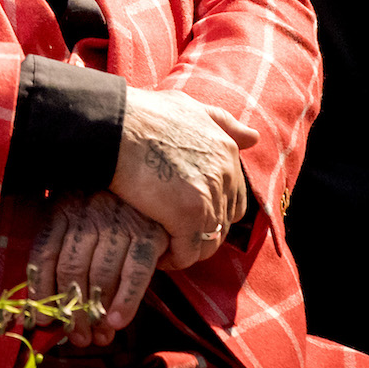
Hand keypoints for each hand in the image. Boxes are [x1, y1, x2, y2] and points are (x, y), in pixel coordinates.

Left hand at [28, 190, 168, 345]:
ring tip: (98, 337)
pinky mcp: (150, 231)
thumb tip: (46, 302)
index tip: (41, 320)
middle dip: (72, 310)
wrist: (156, 178)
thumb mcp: (78, 213)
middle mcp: (87, 213)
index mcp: (63, 208)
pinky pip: (136, 271)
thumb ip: (63, 247)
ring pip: (101, 274)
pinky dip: (127, 299)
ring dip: (97, 312)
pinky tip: (119, 322)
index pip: (43, 252)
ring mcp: (119, 222)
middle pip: (71, 269)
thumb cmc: (109, 205)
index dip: (39, 291)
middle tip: (76, 337)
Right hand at [109, 86, 257, 269]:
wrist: (114, 126)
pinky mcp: (188, 218)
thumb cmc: (143, 115)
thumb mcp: (189, 107)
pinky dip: (174, 260)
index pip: (233, 198)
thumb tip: (254, 138)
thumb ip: (222, 122)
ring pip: (207, 242)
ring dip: (188, 249)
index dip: (210, 210)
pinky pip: (187, 254)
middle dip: (200, 232)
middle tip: (172, 233)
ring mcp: (209, 197)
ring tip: (165, 249)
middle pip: (222, 222)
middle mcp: (225, 175)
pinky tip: (158, 257)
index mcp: (226, 151)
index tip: (182, 212)